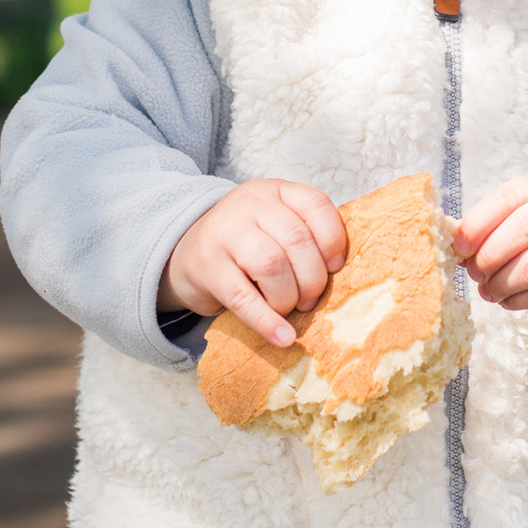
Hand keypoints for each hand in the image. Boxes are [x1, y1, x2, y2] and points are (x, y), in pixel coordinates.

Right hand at [158, 180, 346, 347]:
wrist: (186, 254)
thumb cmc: (246, 245)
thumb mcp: (274, 226)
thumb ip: (305, 237)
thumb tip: (341, 275)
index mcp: (275, 191)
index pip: (315, 204)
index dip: (333, 239)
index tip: (336, 267)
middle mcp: (249, 204)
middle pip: (296, 239)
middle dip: (313, 278)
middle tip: (311, 299)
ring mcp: (224, 232)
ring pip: (272, 264)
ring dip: (289, 296)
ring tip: (290, 308)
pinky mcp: (207, 267)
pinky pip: (243, 297)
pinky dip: (267, 321)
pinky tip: (282, 336)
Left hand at [453, 168, 527, 326]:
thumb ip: (502, 220)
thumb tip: (458, 245)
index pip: (508, 197)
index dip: (478, 223)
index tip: (459, 246)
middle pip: (521, 230)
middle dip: (489, 257)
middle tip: (474, 273)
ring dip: (502, 283)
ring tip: (489, 290)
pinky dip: (519, 300)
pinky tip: (508, 300)